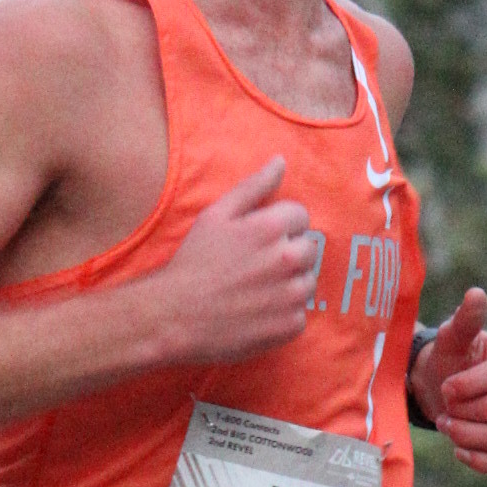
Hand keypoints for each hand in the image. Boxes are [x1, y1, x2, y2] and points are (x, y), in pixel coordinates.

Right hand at [162, 156, 321, 363]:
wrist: (176, 317)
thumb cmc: (194, 262)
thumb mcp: (217, 214)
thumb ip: (253, 186)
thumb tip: (281, 162)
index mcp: (273, 226)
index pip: (301, 217)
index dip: (280, 226)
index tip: (259, 240)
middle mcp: (289, 258)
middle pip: (309, 249)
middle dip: (288, 254)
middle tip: (256, 267)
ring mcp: (292, 294)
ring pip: (307, 282)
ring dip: (289, 285)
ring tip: (257, 290)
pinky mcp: (290, 324)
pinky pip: (300, 314)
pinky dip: (284, 315)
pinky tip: (258, 313)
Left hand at [413, 288, 486, 474]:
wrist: (448, 391)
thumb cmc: (452, 360)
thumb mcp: (452, 338)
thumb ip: (465, 320)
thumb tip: (476, 293)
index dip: (469, 385)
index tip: (446, 388)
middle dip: (464, 414)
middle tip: (445, 409)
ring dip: (468, 437)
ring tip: (449, 427)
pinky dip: (483, 463)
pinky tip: (460, 452)